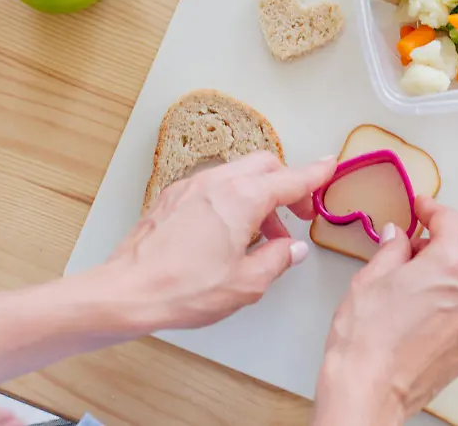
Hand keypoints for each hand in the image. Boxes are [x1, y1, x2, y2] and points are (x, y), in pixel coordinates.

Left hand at [103, 151, 334, 331]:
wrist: (126, 292)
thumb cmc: (184, 289)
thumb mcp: (247, 283)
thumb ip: (277, 260)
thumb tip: (292, 249)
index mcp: (243, 198)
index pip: (291, 179)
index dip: (316, 175)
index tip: (330, 167)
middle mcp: (218, 182)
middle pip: (265, 165)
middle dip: (287, 184)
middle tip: (298, 214)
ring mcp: (191, 186)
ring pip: (238, 174)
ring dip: (259, 195)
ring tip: (263, 235)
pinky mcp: (171, 197)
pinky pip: (213, 186)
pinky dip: (232, 198)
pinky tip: (229, 232)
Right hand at [313, 196, 457, 424]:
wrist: (367, 391)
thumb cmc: (365, 339)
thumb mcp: (371, 277)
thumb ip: (392, 248)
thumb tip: (398, 238)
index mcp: (453, 265)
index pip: (450, 222)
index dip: (431, 210)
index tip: (421, 208)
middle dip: (434, 246)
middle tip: (405, 249)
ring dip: (441, 277)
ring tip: (407, 286)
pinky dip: (447, 303)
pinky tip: (417, 312)